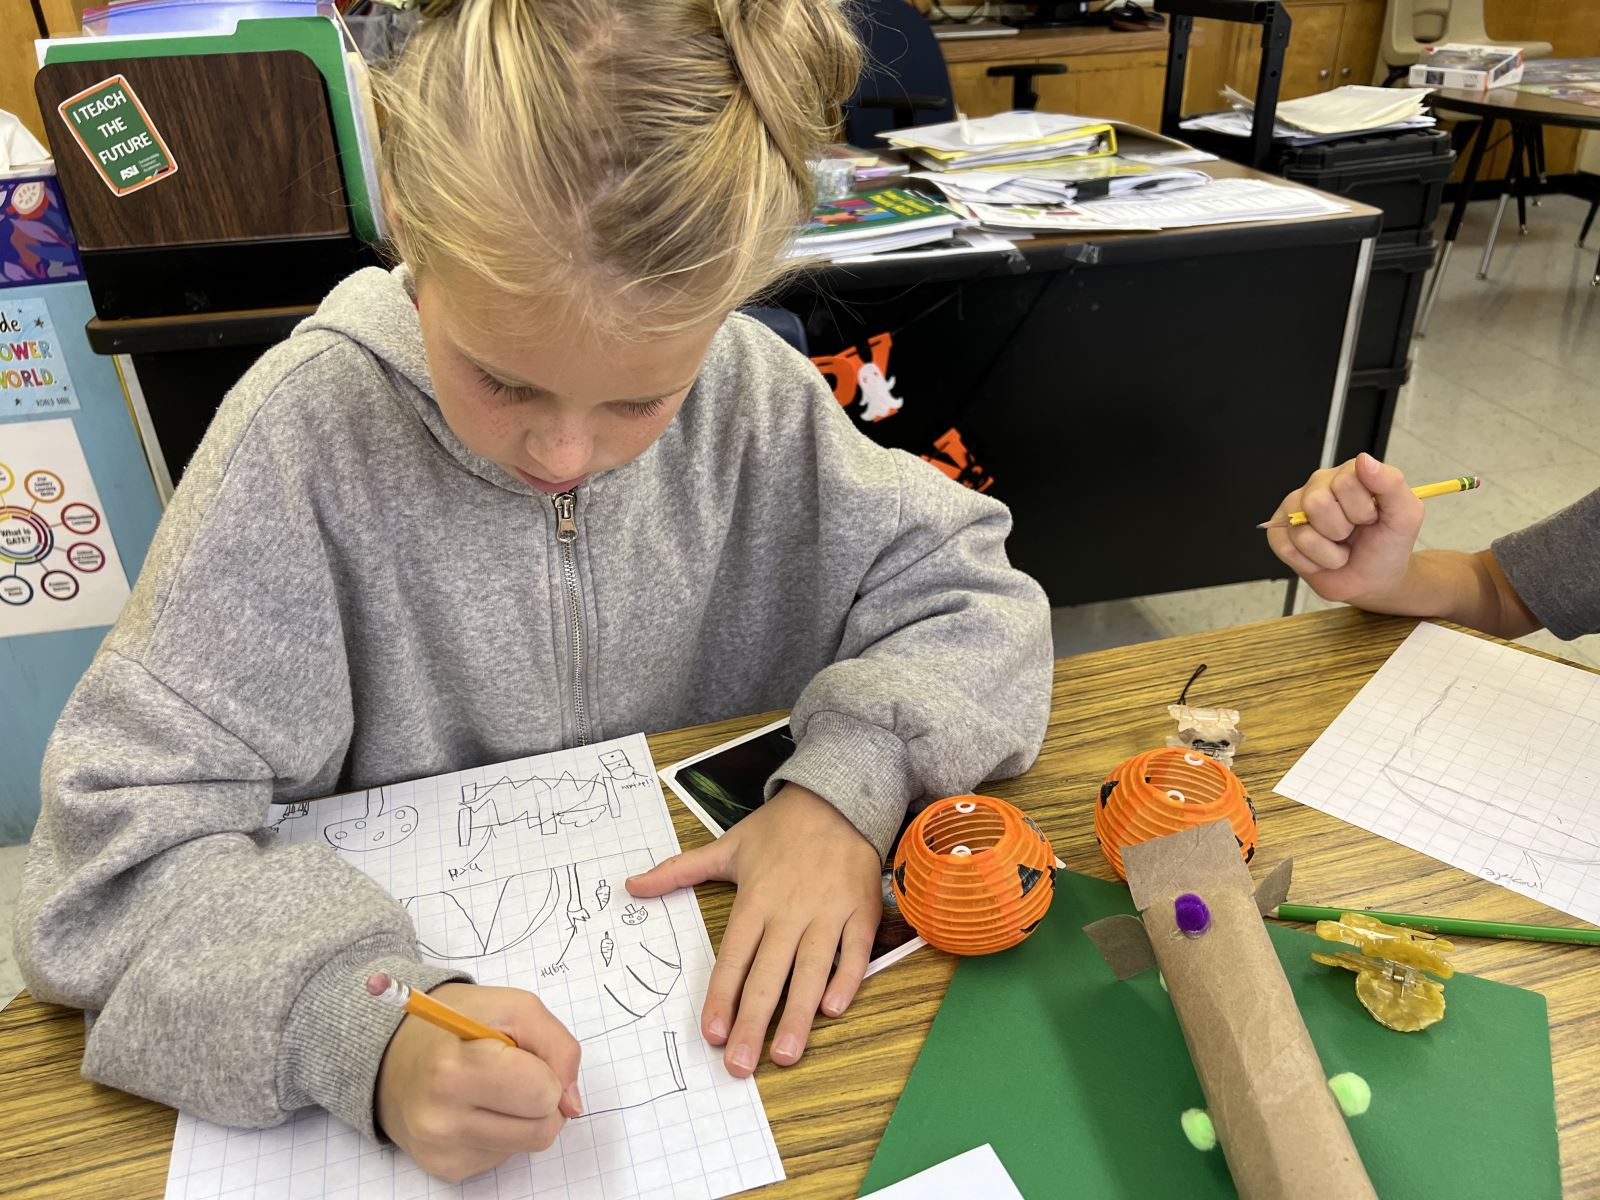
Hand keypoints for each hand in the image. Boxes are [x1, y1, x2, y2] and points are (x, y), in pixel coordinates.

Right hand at [375, 983, 581, 1181]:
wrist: (394, 1056)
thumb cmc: (458, 1024)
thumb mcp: (513, 1007)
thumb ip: (558, 1046)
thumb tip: (573, 1104)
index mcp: (454, 1071)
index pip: (542, 1093)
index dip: (547, 1071)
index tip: (523, 1055)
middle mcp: (441, 1120)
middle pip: (542, 1129)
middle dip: (543, 1098)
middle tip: (516, 1072)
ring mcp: (443, 1151)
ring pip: (530, 1145)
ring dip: (526, 1115)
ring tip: (496, 1087)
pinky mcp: (448, 1169)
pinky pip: (507, 1155)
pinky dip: (504, 1129)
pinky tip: (479, 1106)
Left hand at [625, 783, 881, 1076]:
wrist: (837, 798)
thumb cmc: (778, 829)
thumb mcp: (726, 847)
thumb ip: (678, 871)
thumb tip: (630, 885)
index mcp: (754, 899)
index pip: (734, 957)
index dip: (722, 997)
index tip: (712, 1034)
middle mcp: (789, 910)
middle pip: (768, 975)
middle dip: (753, 1023)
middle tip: (741, 1066)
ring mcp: (827, 912)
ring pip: (811, 970)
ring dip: (797, 1015)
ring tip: (785, 1054)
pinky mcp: (861, 911)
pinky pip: (854, 952)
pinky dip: (847, 980)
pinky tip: (833, 1010)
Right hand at [1266, 453, 1424, 605]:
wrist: (1373, 580)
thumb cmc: (1387, 546)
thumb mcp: (1405, 515)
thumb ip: (1391, 483)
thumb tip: (1364, 460)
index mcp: (1348, 474)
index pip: (1345, 482)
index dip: (1362, 510)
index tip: (1372, 518)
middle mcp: (1318, 486)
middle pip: (1317, 503)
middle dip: (1341, 530)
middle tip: (1352, 534)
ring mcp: (1295, 509)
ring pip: (1302, 531)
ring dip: (1328, 552)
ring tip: (1338, 547)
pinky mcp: (1279, 534)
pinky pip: (1287, 548)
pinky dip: (1310, 563)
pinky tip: (1320, 557)